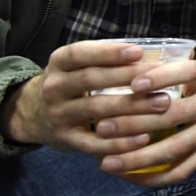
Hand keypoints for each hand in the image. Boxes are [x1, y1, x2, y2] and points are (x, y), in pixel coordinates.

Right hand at [0, 41, 163, 154]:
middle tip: (160, 77)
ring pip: (96, 111)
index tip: (138, 52)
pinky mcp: (65, 140)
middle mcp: (54, 87)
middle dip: (128, 77)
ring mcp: (58, 115)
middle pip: (91, 79)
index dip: (108, 52)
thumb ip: (106, 59)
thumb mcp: (77, 65)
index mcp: (59, 62)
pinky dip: (120, 142)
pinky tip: (144, 138)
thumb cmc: (71, 83)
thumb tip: (155, 54)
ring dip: (132, 107)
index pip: (80, 54)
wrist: (34, 115)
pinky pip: (94, 143)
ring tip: (161, 103)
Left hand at [96, 65, 195, 186]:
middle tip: (102, 126)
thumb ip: (167, 66)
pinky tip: (128, 176)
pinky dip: (153, 178)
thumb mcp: (195, 68)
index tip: (132, 84)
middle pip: (174, 115)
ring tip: (107, 161)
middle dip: (134, 123)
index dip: (161, 77)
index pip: (186, 72)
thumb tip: (124, 63)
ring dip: (137, 158)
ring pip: (174, 149)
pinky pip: (181, 171)